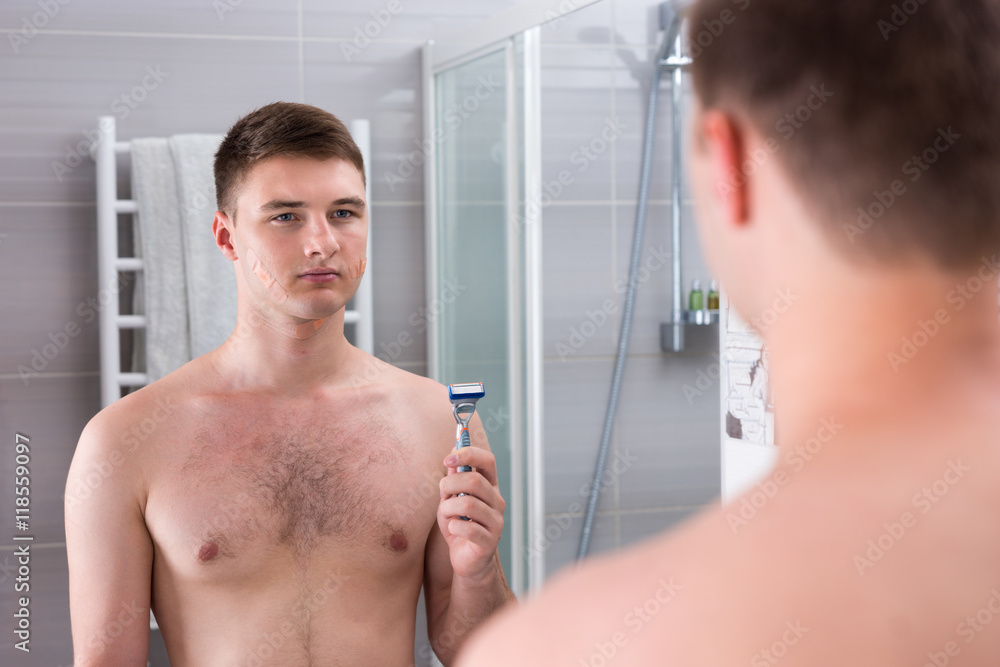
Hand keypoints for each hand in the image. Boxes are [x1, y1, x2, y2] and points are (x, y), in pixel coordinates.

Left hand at [438, 446, 505, 580]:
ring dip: (449, 507)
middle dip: (450, 484)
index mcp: (490, 487)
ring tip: (445, 515)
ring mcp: (496, 521)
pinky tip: (453, 529)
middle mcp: (497, 502)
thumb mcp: (451, 500)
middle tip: (442, 493)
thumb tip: (452, 459)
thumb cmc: (459, 527)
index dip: (469, 454)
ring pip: (469, 504)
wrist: (466, 561)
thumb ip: (452, 482)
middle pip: (475, 481)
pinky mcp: (490, 541)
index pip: (488, 461)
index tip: (448, 458)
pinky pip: (469, 528)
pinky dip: (454, 526)